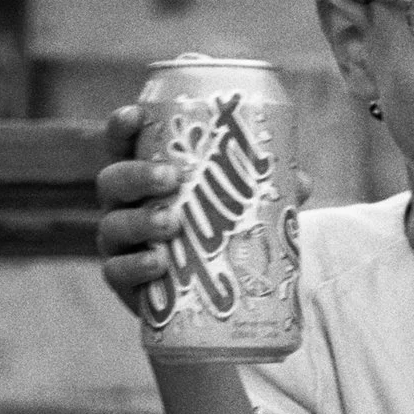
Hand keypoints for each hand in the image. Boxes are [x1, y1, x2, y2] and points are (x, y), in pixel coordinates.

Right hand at [93, 101, 313, 317]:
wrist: (201, 300)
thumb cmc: (211, 237)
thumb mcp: (232, 209)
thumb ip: (262, 191)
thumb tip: (301, 181)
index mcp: (143, 178)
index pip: (122, 145)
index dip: (122, 126)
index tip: (135, 113)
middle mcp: (123, 206)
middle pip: (113, 181)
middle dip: (138, 175)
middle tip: (171, 178)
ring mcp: (118, 244)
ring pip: (114, 225)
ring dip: (142, 220)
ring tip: (173, 221)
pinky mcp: (123, 282)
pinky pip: (118, 271)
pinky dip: (137, 266)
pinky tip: (158, 264)